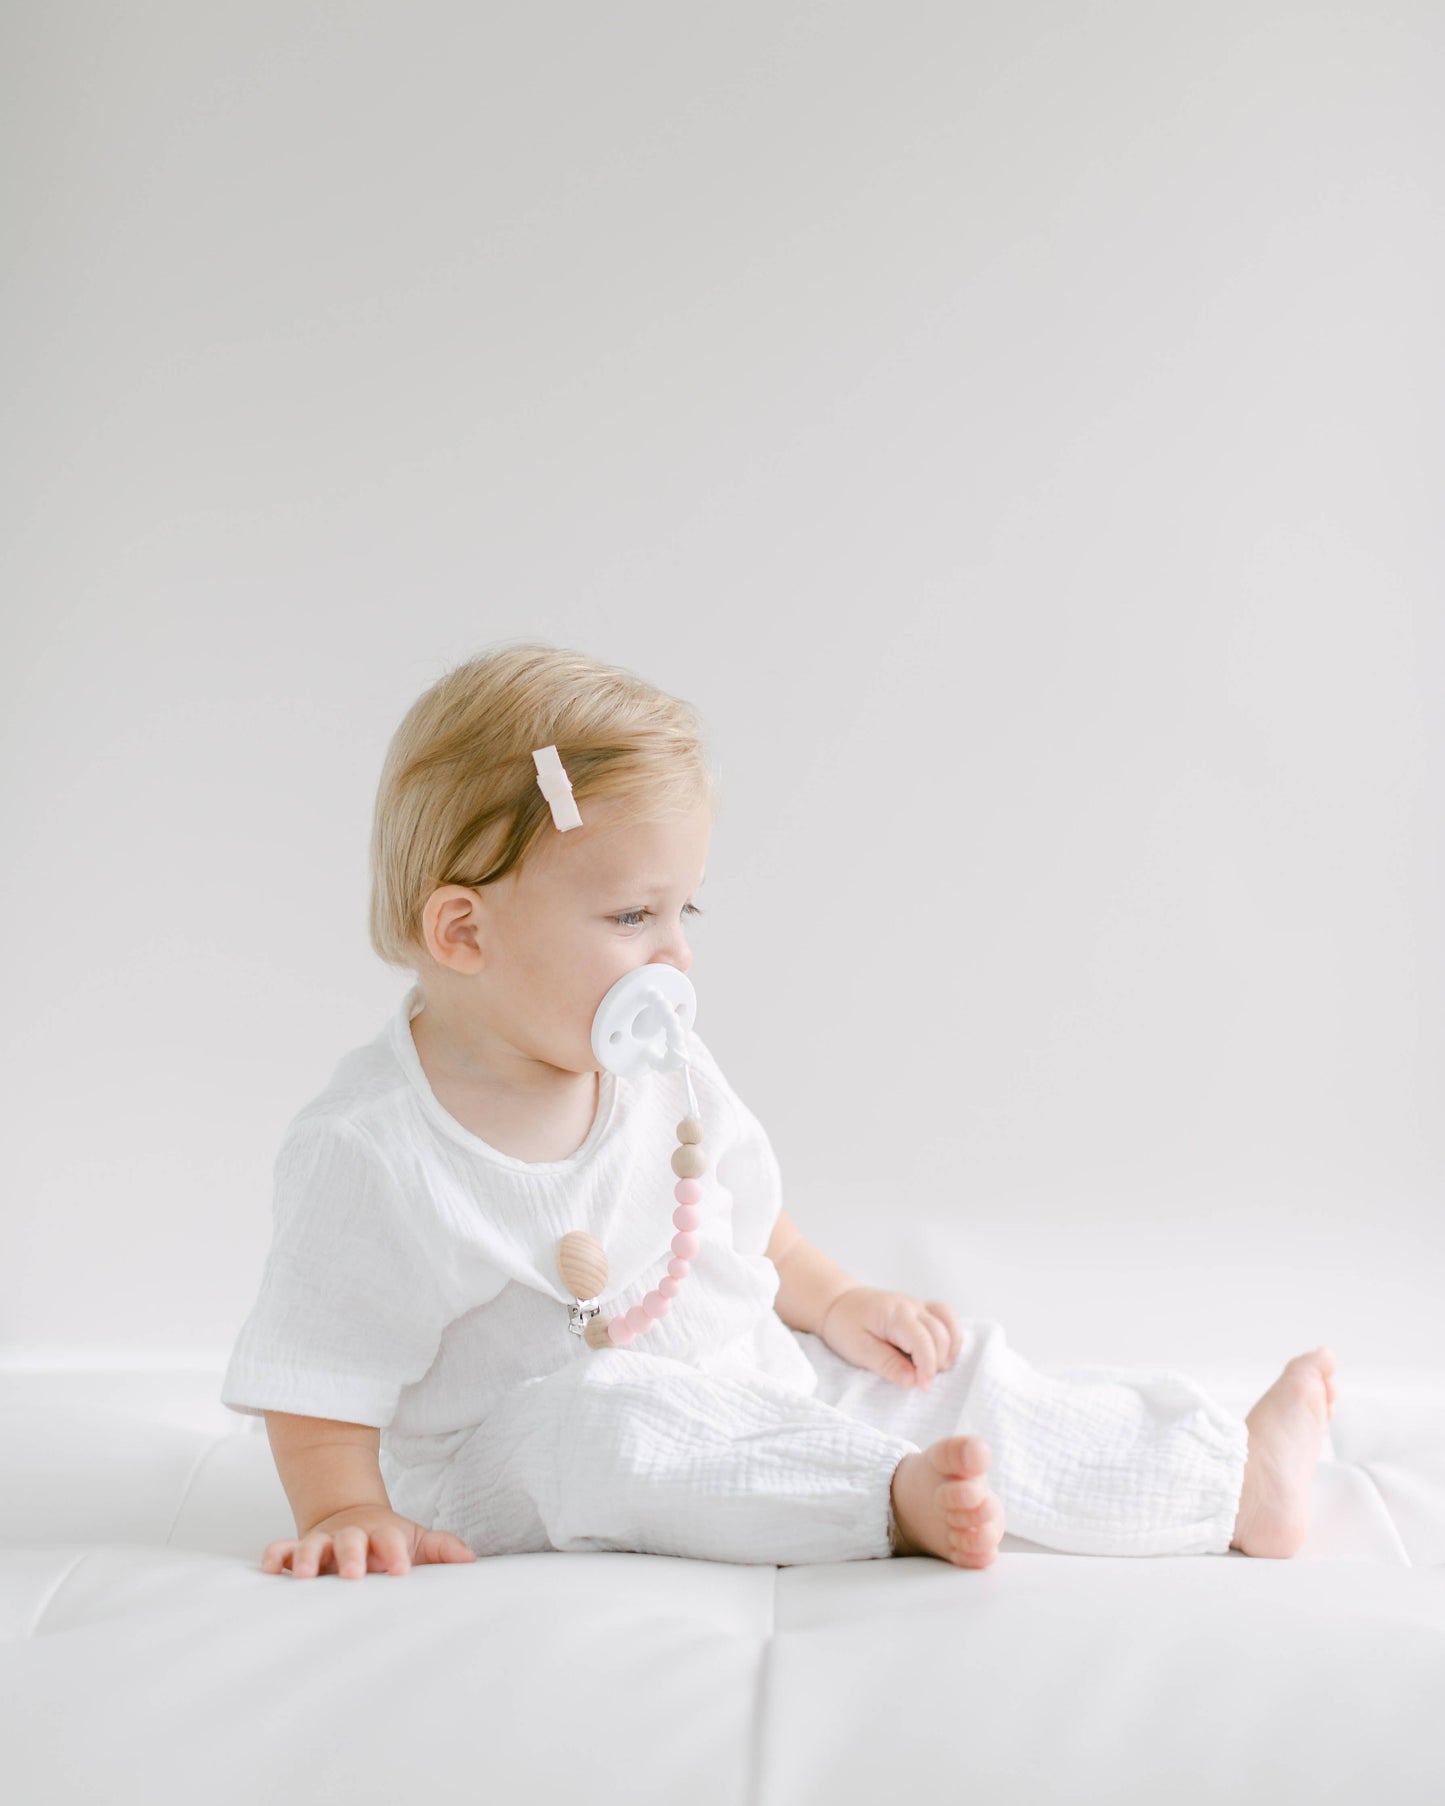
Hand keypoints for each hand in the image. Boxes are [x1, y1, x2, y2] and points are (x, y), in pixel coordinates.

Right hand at [260, 1505, 477, 1578]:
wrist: (352, 1516)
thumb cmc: (389, 1540)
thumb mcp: (416, 1541)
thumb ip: (441, 1549)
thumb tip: (471, 1561)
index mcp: (380, 1534)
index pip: (390, 1540)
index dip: (395, 1553)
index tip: (401, 1570)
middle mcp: (349, 1536)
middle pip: (349, 1541)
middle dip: (351, 1555)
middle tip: (354, 1574)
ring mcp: (322, 1542)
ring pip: (311, 1545)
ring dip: (308, 1558)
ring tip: (307, 1576)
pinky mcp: (297, 1550)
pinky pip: (281, 1550)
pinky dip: (274, 1556)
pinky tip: (271, 1570)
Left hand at [817, 1286, 962, 1390]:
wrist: (838, 1303)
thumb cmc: (845, 1325)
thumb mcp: (858, 1349)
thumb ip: (886, 1364)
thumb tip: (912, 1381)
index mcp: (896, 1314)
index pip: (923, 1341)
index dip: (927, 1367)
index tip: (923, 1387)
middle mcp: (913, 1306)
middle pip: (940, 1335)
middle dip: (937, 1362)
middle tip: (922, 1381)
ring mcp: (919, 1306)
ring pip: (949, 1325)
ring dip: (948, 1350)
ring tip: (933, 1368)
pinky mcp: (922, 1310)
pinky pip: (947, 1319)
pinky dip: (951, 1337)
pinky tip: (941, 1354)